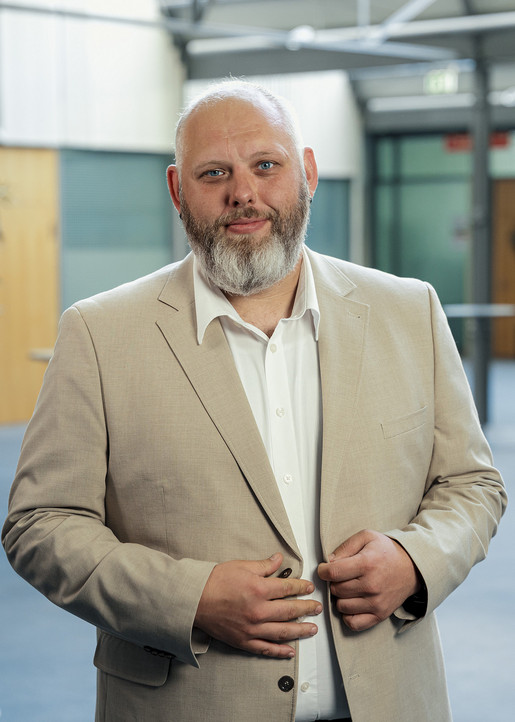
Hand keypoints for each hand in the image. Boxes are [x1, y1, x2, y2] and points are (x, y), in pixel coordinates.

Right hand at [194, 553, 321, 657]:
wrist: (194, 599)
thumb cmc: (215, 581)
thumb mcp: (241, 566)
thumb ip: (263, 565)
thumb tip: (279, 559)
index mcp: (259, 589)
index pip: (287, 589)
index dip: (301, 587)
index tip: (309, 588)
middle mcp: (258, 611)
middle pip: (290, 611)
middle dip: (307, 609)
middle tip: (318, 608)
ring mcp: (252, 628)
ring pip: (282, 632)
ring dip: (300, 631)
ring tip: (312, 629)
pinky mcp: (243, 641)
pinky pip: (266, 648)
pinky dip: (279, 651)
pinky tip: (290, 651)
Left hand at [318, 530, 420, 631]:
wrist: (411, 568)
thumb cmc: (387, 552)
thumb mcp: (366, 537)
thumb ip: (345, 547)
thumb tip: (329, 561)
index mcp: (366, 564)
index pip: (333, 573)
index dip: (323, 571)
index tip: (324, 569)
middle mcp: (371, 585)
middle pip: (336, 589)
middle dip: (334, 582)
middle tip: (342, 576)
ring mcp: (376, 602)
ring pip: (341, 606)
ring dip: (341, 598)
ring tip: (349, 588)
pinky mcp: (380, 615)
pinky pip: (354, 623)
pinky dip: (348, 615)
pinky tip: (352, 603)